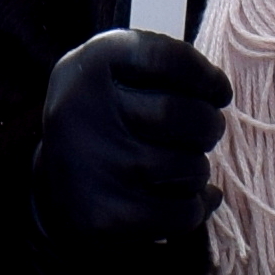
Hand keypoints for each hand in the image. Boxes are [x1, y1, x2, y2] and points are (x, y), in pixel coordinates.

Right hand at [35, 28, 227, 246]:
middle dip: (208, 125)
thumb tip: (219, 93)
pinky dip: (194, 206)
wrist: (55, 187)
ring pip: (189, 166)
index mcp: (91, 63)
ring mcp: (94, 165)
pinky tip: (180, 198)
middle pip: (182, 114)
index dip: (206, 76)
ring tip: (178, 167)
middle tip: (204, 131)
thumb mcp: (115, 72)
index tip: (218, 92)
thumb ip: (162, 67)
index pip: (167, 58)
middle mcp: (84, 108)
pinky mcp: (104, 215)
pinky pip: (183, 212)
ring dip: (198, 169)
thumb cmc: (107, 119)